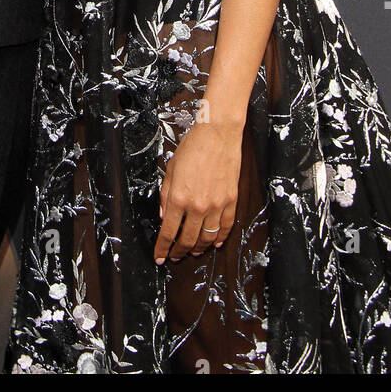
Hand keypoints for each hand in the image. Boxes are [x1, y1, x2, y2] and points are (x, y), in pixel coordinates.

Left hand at [154, 118, 241, 263]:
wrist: (217, 134)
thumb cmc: (192, 148)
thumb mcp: (171, 170)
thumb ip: (166, 196)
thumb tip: (165, 217)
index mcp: (179, 198)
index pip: (168, 232)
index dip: (162, 247)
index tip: (160, 257)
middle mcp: (197, 206)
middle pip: (187, 240)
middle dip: (179, 252)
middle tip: (175, 257)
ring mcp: (216, 205)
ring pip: (207, 237)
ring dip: (199, 248)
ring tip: (193, 252)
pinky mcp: (231, 201)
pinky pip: (226, 227)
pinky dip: (220, 238)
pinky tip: (215, 243)